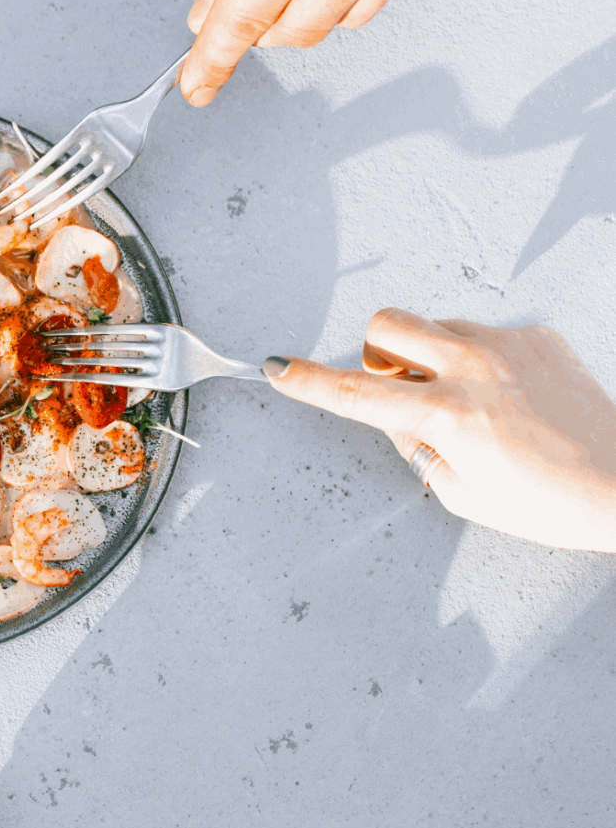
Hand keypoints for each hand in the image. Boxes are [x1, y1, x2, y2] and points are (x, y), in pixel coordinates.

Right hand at [264, 309, 615, 551]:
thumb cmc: (551, 502)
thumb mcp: (464, 492)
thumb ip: (417, 446)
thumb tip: (398, 414)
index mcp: (449, 415)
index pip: (357, 394)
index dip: (308, 381)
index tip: (277, 366)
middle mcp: (474, 368)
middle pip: (386, 325)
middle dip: (376, 352)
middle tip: (398, 387)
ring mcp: (509, 345)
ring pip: (434, 325)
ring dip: (429, 354)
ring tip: (465, 399)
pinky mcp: (538, 336)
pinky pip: (483, 331)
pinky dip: (479, 358)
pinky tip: (509, 395)